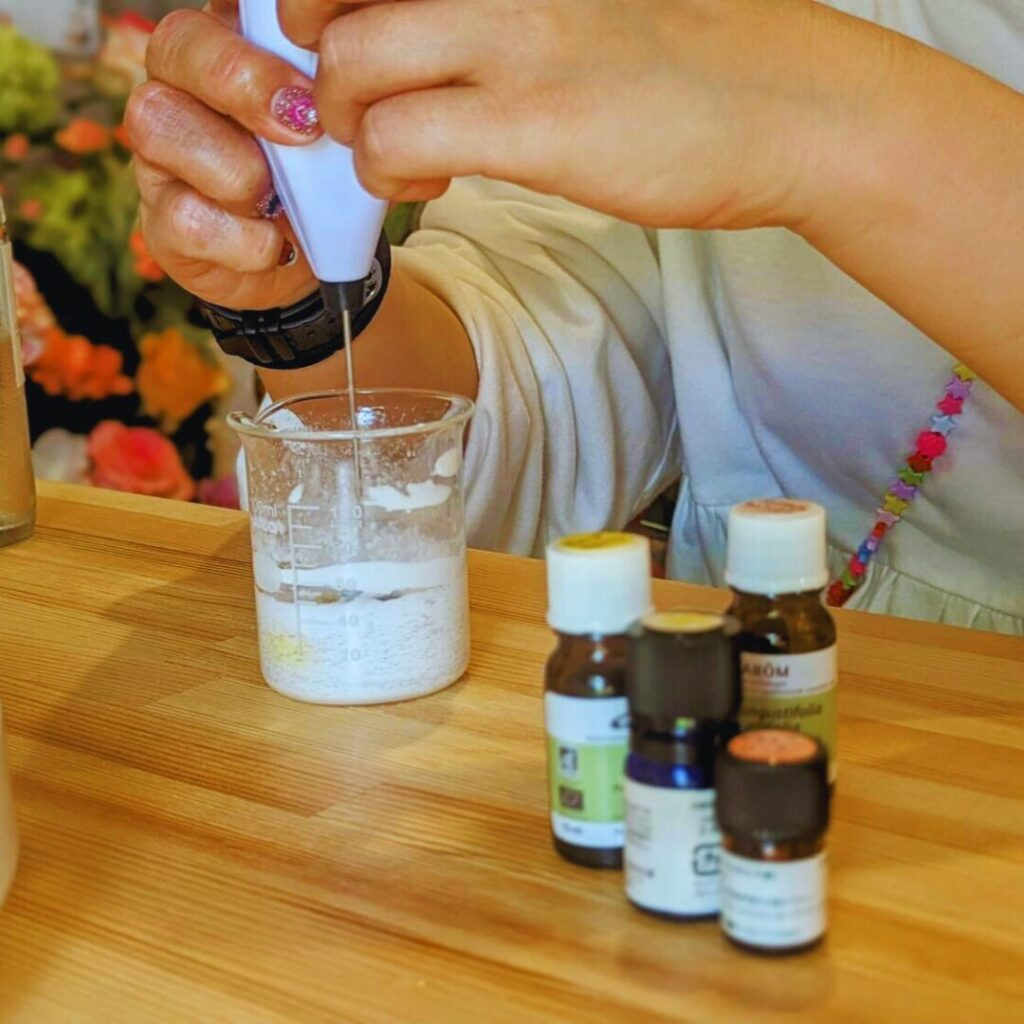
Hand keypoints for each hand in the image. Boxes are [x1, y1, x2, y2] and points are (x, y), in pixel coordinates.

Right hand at [127, 1, 320, 308]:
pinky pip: (185, 218)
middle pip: (173, 45)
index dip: (259, 37)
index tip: (314, 89)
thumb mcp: (342, 134)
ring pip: (158, 125)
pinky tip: (275, 246)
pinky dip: (244, 241)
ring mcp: (162, 153)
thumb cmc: (327, 181)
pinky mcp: (161, 221)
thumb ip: (332, 95)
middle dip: (243, 85)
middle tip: (304, 131)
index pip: (220, 8)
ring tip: (281, 204)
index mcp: (231, 49)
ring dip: (238, 173)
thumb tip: (343, 74)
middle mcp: (182, 87)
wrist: (319, 266)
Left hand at [286, 0, 857, 228]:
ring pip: (346, 63)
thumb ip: (494, 14)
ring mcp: (515, 36)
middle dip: (308, 53)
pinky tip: (430, 181)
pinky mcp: (533, 121)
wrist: (786, 107)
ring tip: (391, 149)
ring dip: (346, 120)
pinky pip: (398, 139)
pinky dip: (389, 171)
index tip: (337, 43)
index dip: (318, 3)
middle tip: (348, 96)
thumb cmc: (688, 61)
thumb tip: (422, 37)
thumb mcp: (575, 5)